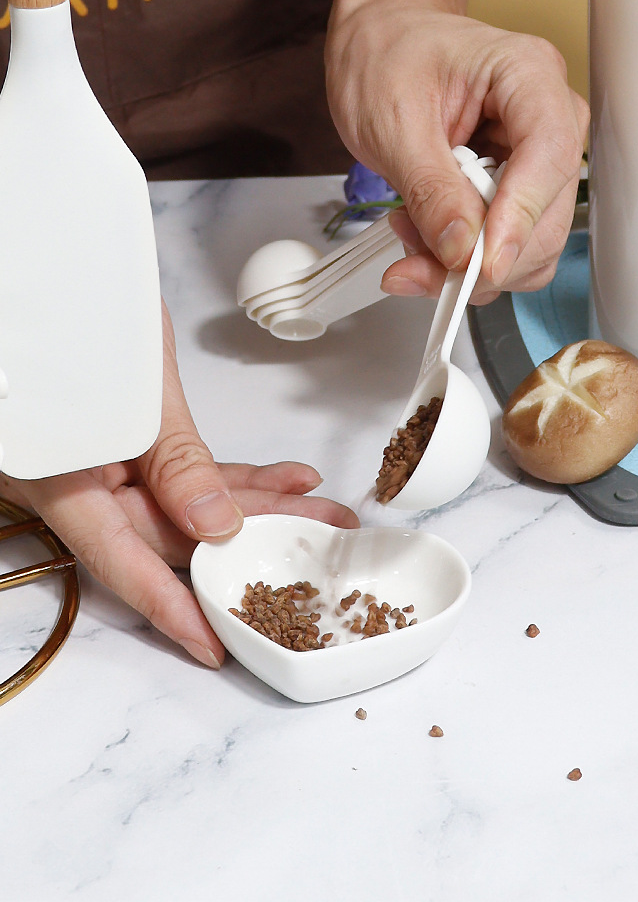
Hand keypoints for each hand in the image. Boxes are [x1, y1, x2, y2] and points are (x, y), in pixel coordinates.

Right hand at [0, 302, 356, 667]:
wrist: (54, 262)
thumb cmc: (79, 310)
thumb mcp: (135, 389)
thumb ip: (174, 462)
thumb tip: (215, 525)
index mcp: (64, 480)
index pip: (123, 561)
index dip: (172, 608)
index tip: (213, 643)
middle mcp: (78, 484)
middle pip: (165, 534)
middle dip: (243, 545)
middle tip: (312, 553)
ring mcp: (98, 465)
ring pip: (178, 504)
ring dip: (248, 507)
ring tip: (316, 511)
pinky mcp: (120, 445)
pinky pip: (173, 473)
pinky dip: (223, 478)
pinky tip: (282, 479)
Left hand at [326, 0, 588, 302]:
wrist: (378, 41)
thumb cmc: (386, 52)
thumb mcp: (393, 120)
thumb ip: (429, 189)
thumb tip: (461, 250)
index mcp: (528, 73)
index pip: (550, 154)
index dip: (521, 215)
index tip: (482, 260)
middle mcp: (548, 115)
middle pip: (548, 212)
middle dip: (483, 253)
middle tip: (415, 267)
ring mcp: (537, 155)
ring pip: (533, 240)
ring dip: (470, 261)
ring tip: (409, 234)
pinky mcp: (518, 185)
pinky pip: (509, 242)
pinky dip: (466, 256)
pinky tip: (424, 233)